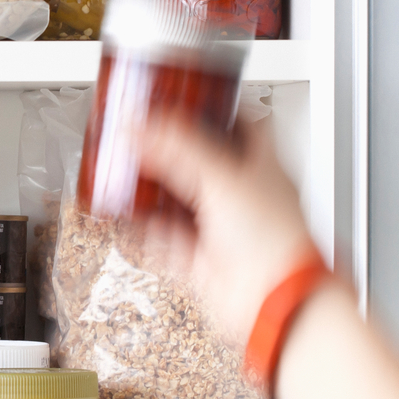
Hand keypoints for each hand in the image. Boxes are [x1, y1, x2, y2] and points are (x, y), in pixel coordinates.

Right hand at [137, 114, 318, 340]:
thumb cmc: (274, 240)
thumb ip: (176, 147)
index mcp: (262, 164)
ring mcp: (221, 226)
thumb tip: (139, 124)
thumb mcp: (221, 176)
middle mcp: (243, 193)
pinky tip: (126, 216)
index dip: (210, 106)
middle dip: (166, 148)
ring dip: (151, 187)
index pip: (238, 122)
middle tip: (138, 134)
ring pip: (178, 198)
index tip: (179, 96)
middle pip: (198, 159)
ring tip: (124, 170)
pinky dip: (143, 226)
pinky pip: (164, 236)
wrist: (273, 302)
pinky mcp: (201, 257)